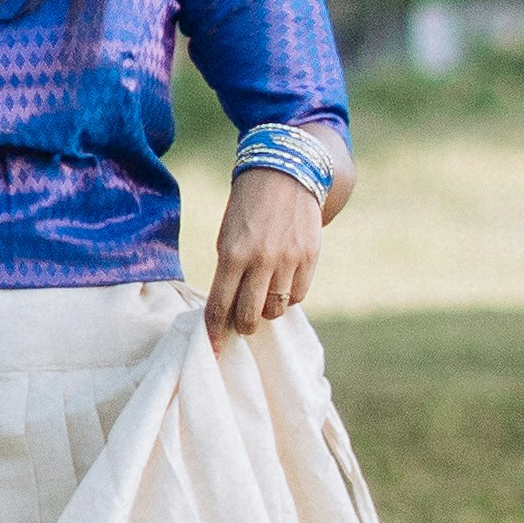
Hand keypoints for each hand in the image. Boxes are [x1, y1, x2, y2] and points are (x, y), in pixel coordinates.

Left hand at [205, 168, 321, 341]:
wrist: (285, 172)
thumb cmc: (248, 208)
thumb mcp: (228, 235)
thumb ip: (230, 271)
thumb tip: (230, 308)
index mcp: (232, 253)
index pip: (220, 305)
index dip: (215, 332)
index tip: (213, 350)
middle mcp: (261, 260)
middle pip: (250, 315)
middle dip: (244, 325)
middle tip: (243, 322)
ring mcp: (288, 260)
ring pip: (276, 309)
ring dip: (267, 310)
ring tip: (263, 297)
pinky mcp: (310, 257)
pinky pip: (298, 295)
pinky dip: (289, 296)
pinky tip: (282, 283)